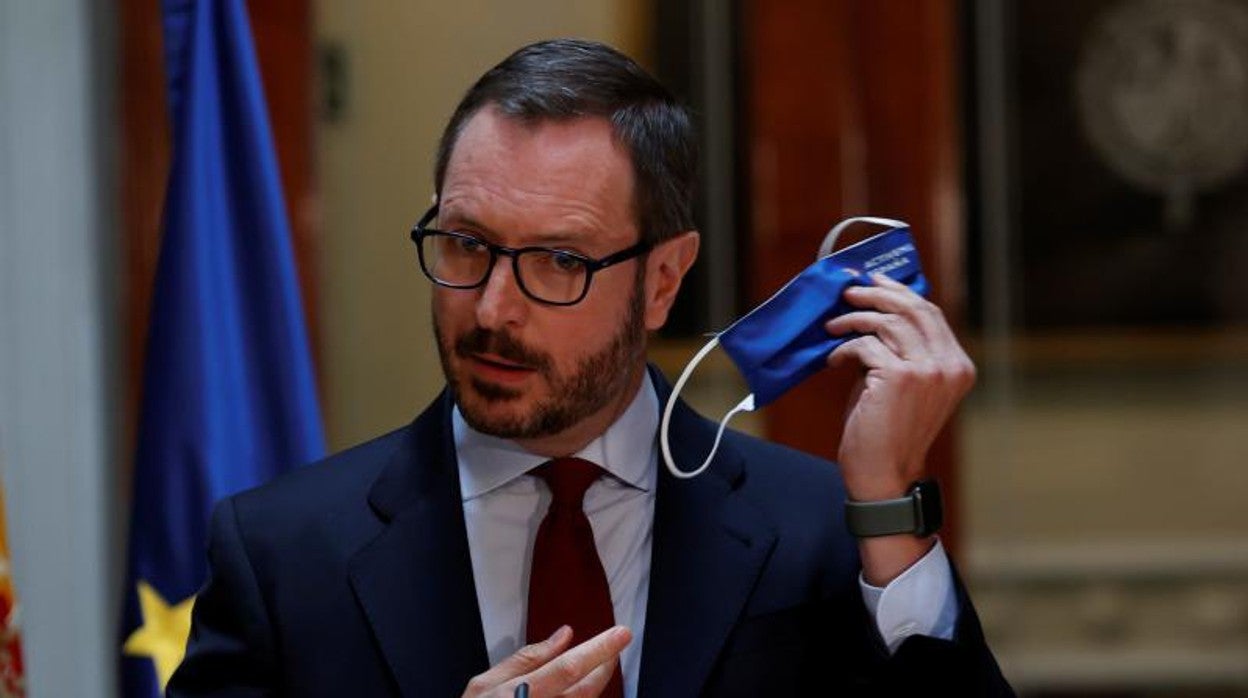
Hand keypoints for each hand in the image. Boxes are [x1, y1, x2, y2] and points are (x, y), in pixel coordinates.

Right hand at [461, 625, 631, 697]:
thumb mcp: (483, 686)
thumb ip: (525, 659)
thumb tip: (562, 636)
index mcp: (521, 694)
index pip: (569, 667)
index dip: (600, 649)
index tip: (621, 634)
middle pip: (587, 689)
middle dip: (606, 664)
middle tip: (614, 645)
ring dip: (595, 683)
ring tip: (596, 666)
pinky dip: (580, 696)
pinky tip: (578, 687)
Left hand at [824, 273, 974, 499]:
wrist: (883, 474)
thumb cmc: (887, 430)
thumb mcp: (903, 384)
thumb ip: (900, 349)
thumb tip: (874, 311)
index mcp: (957, 365)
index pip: (929, 313)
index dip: (900, 292)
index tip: (874, 281)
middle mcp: (948, 365)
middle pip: (912, 308)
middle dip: (876, 294)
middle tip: (848, 292)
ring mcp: (927, 370)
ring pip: (887, 322)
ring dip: (854, 318)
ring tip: (833, 326)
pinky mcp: (899, 377)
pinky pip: (865, 345)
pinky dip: (844, 347)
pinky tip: (833, 359)